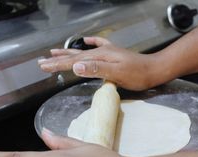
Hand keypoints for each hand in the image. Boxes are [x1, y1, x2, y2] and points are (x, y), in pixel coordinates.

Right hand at [38, 37, 164, 90]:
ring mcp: (108, 53)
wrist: (155, 69)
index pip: (73, 62)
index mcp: (99, 58)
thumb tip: (76, 66)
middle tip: (42, 62)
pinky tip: (86, 40)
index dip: (57, 64)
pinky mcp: (114, 55)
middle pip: (74, 56)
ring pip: (83, 52)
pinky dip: (90, 43)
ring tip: (54, 51)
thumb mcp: (116, 74)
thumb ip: (96, 70)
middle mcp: (101, 53)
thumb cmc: (137, 75)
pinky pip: (99, 45)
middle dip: (57, 59)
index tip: (43, 66)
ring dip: (68, 52)